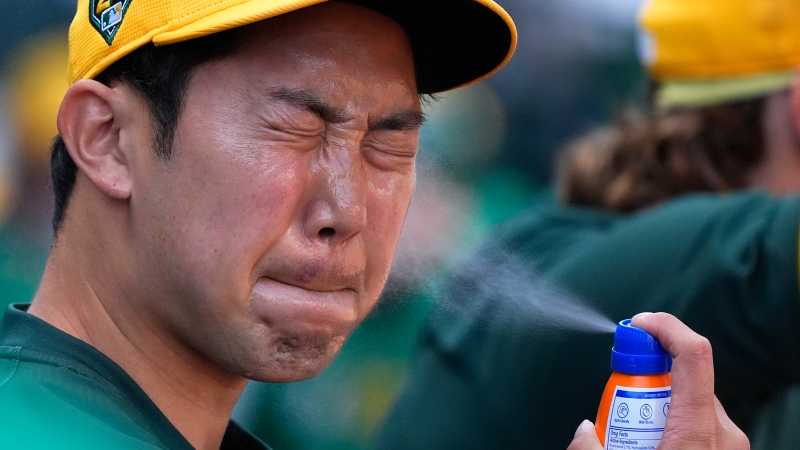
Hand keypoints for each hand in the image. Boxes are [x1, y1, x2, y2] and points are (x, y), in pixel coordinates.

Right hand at [567, 312, 748, 449]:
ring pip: (689, 396)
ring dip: (656, 398)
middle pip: (683, 375)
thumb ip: (591, 448)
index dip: (665, 327)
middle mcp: (720, 432)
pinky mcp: (724, 449)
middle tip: (618, 395)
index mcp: (696, 433)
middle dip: (645, 374)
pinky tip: (649, 438)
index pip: (693, 354)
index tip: (639, 323)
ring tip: (631, 428)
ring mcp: (727, 442)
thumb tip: (583, 430)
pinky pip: (696, 416)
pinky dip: (670, 416)